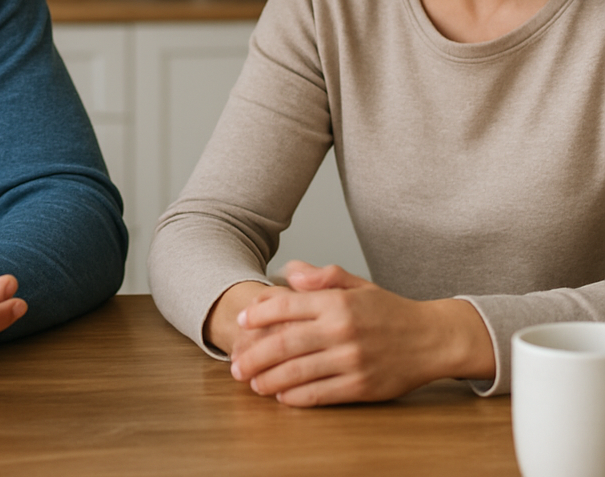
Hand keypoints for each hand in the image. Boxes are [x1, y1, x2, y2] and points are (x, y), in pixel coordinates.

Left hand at [226, 260, 494, 406]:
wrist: (432, 338)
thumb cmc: (389, 310)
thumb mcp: (357, 284)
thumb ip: (321, 276)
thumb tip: (290, 272)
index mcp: (338, 302)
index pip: (286, 306)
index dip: (259, 314)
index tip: (242, 320)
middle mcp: (342, 331)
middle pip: (285, 344)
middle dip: (254, 355)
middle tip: (236, 364)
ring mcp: (352, 361)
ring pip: (298, 372)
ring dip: (270, 379)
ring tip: (252, 383)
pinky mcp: (362, 387)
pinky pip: (321, 394)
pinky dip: (297, 397)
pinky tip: (282, 396)